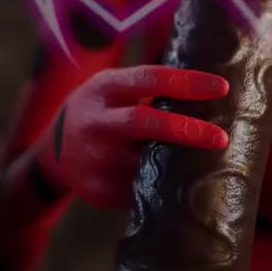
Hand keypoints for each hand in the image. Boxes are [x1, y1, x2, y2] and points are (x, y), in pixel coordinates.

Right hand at [36, 65, 229, 208]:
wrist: (50, 156)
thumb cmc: (97, 111)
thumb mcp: (110, 89)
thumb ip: (147, 89)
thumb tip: (207, 93)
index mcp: (103, 89)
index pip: (149, 79)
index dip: (187, 82)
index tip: (221, 87)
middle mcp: (96, 123)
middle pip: (145, 123)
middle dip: (187, 130)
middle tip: (221, 137)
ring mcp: (95, 160)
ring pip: (146, 163)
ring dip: (182, 163)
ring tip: (212, 163)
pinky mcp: (99, 191)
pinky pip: (142, 189)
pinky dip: (167, 186)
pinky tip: (189, 184)